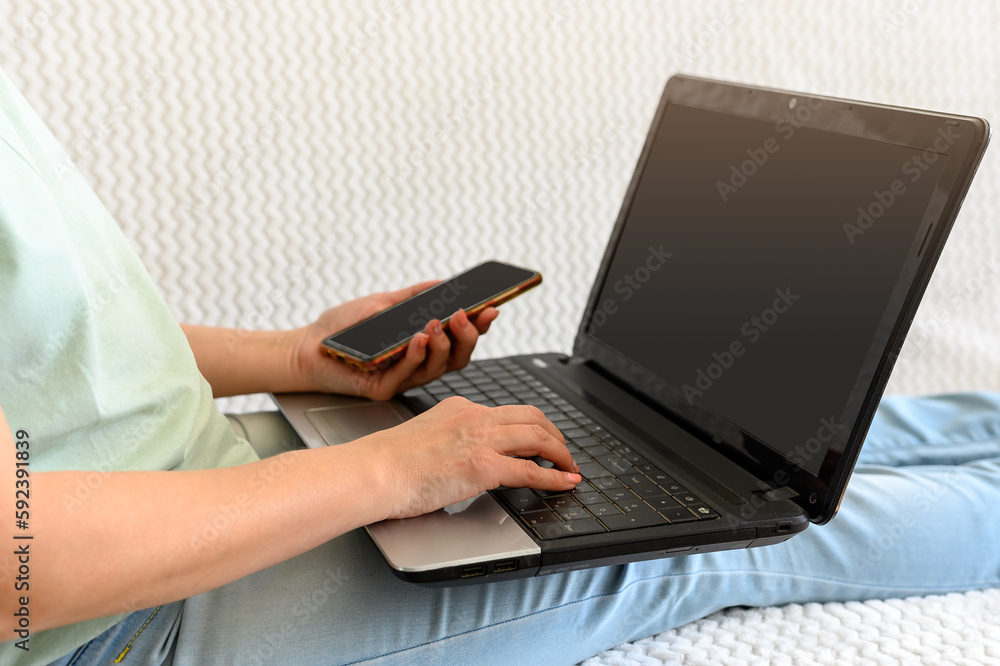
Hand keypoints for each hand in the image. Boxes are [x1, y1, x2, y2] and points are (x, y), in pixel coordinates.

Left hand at [290, 280, 499, 399]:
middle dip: (468, 337)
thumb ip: (413, 296)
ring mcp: (402, 379)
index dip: (479, 327)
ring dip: (443, 344)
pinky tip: (417, 338)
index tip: (492, 307)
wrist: (306, 347)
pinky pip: (407, 375)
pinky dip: (416, 355)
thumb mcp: (382, 303)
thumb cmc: (342, 329)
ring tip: (439, 323)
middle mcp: (418, 365)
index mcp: (422, 346)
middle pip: (458, 358)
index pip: (460, 339)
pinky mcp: (384, 389)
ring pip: (438, 369)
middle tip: (468, 316)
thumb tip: (444, 284)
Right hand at [358, 397, 581, 520]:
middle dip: (555, 435)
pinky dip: (555, 478)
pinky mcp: (483, 466)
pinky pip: (531, 471)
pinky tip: (565, 484)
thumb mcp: (424, 437)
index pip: (506, 412)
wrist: (373, 471)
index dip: (532, 426)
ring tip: (570, 467)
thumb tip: (461, 461)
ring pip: (538, 438)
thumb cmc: (387, 463)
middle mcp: (474, 417)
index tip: (541, 440)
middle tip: (563, 453)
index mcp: (459, 408)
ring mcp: (480, 440)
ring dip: (561, 454)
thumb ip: (448, 442)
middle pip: (532, 417)